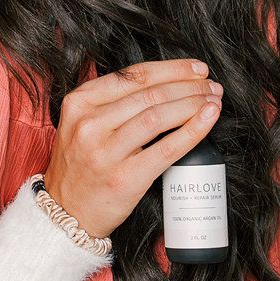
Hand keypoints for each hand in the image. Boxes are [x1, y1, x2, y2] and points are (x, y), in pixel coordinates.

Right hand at [43, 59, 222, 238]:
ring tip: (212, 101)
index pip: (132, 76)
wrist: (67, 211)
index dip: (171, 69)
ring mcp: (105, 152)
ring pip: (158, 116)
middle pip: (149, 93)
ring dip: (193, 104)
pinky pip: (167, 148)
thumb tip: (165, 83)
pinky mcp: (125, 177)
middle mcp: (89, 124)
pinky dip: (193, 130)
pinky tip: (208, 119)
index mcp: (79, 103)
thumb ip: (111, 102)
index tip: (196, 69)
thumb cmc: (81, 165)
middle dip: (188, 86)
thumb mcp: (81, 124)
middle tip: (210, 86)